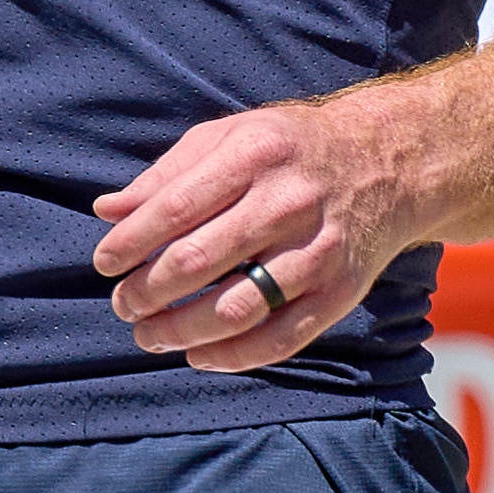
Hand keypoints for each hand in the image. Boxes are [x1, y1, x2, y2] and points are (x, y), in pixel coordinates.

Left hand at [90, 96, 423, 373]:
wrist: (389, 162)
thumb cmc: (288, 149)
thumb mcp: (227, 137)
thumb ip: (165, 175)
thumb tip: (106, 211)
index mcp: (251, 157)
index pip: (173, 209)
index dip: (129, 244)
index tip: (104, 264)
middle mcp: (287, 204)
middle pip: (198, 262)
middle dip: (147, 292)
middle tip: (123, 305)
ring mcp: (318, 252)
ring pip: (236, 308)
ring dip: (181, 331)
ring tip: (149, 335)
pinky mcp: (340, 291)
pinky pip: (281, 338)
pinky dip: (233, 355)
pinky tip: (199, 355)